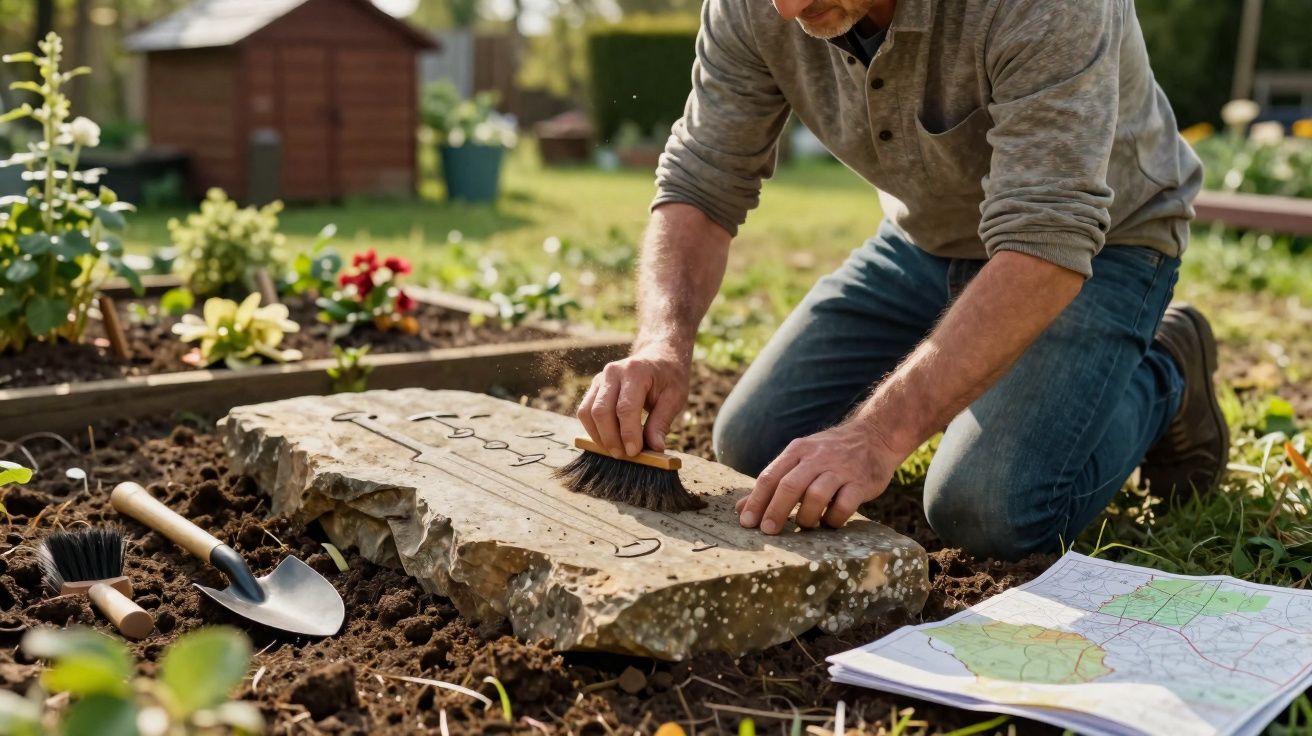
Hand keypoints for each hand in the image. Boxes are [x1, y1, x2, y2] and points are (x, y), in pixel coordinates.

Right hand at [576, 344, 689, 456]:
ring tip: (615, 451)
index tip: (635, 452)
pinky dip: (593, 430)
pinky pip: (584, 411)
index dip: (628, 433)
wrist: (659, 356)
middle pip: (601, 410)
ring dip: (598, 436)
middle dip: (610, 438)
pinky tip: (608, 440)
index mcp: (636, 371)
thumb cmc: (669, 378)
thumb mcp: (675, 398)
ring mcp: (600, 378)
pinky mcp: (594, 387)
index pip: (625, 407)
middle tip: (624, 456)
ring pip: (587, 412)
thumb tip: (655, 449)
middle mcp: (613, 372)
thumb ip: (662, 422)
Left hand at [736, 421, 899, 532]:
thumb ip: (772, 483)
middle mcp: (817, 457)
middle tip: (768, 531)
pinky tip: (829, 522)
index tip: (747, 523)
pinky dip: (833, 519)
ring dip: (806, 517)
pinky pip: (844, 505)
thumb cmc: (829, 454)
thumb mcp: (799, 459)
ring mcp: (840, 469)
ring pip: (816, 495)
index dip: (756, 501)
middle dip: (775, 511)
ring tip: (804, 525)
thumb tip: (741, 509)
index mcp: (797, 451)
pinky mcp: (861, 482)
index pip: (770, 476)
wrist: (874, 435)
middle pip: (790, 486)